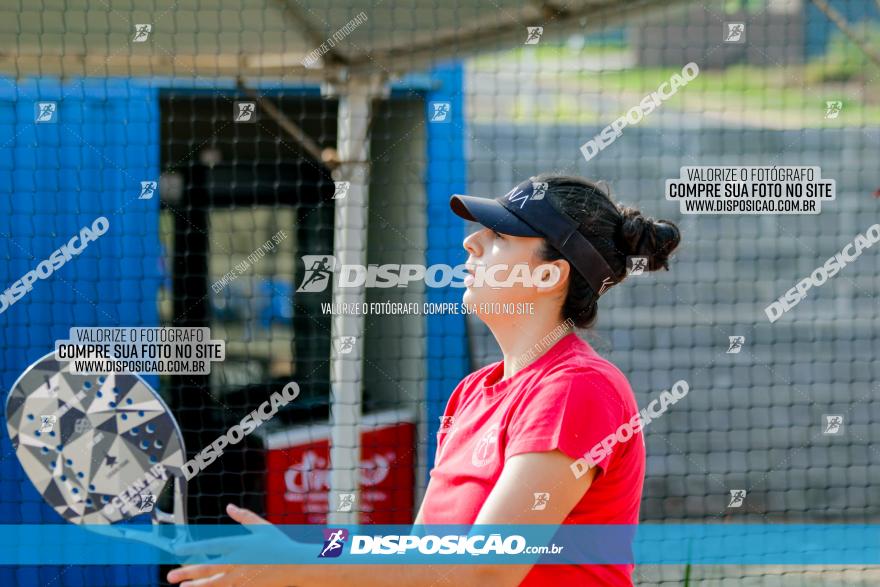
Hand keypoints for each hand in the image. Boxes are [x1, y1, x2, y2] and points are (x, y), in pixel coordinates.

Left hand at [167, 504, 302, 586]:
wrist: (295, 565)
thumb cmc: (279, 543)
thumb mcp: (262, 527)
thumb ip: (244, 517)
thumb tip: (229, 507)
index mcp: (240, 545)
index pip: (211, 546)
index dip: (193, 548)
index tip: (177, 549)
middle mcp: (238, 562)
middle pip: (208, 568)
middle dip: (188, 572)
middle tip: (170, 576)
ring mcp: (241, 577)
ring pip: (214, 583)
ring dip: (197, 585)